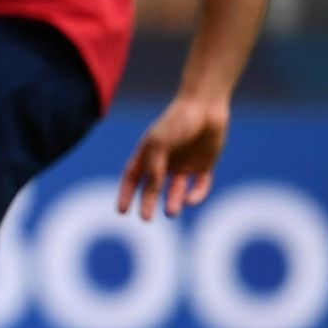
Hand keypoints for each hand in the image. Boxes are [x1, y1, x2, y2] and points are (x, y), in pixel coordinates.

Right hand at [116, 96, 229, 220]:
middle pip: (152, 188)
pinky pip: (199, 186)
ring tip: (171, 213)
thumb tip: (153, 191)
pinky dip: (195, 195)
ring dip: (172, 203)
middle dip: (148, 204)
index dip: (126, 194)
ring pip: (176, 191)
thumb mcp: (158, 144)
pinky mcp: (203, 166)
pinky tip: (190, 199)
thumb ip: (153, 168)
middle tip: (146, 220)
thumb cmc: (176, 122)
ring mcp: (184, 164)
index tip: (122, 212)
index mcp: (148, 153)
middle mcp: (165, 161)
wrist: (205, 108)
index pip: (133, 177)